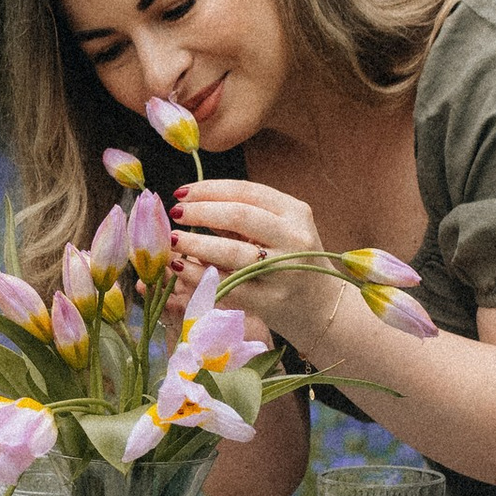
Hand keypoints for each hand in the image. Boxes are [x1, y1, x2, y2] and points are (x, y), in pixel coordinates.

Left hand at [170, 179, 346, 345]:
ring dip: (196, 243)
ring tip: (173, 240)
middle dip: (200, 212)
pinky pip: (228, 285)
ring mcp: (284, 271)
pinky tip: (182, 268)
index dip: (209, 189)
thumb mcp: (279, 230)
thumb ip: (244, 215)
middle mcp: (294, 238)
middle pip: (239, 216)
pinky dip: (200, 274)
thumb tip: (193, 203)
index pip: (246, 191)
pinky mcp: (272, 300)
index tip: (181, 192)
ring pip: (232, 252)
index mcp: (295, 212)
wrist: (322, 306)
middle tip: (174, 214)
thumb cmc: (291, 260)